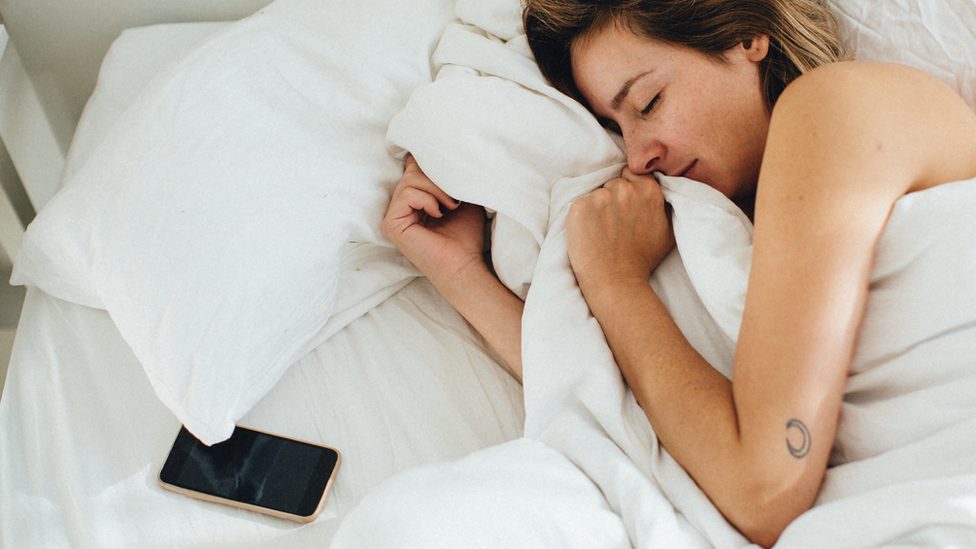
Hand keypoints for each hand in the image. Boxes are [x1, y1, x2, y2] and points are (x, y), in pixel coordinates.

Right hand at [382, 155, 487, 285]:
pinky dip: (428, 200)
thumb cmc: (466, 235)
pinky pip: (407, 194)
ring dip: (436, 190)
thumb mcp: (461, 195)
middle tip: (455, 199)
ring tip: (450, 207)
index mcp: (413, 200)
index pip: (414, 167)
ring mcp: (393, 216)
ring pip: (410, 180)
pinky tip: (439, 215)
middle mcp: (400, 207)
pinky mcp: (391, 224)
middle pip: (412, 170)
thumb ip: (449, 175)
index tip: (452, 175)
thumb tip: (442, 150)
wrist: (465, 264)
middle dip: (437, 178)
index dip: (432, 166)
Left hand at [566, 167, 674, 301]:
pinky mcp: (580, 206)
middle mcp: (625, 190)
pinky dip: (582, 216)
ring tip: (602, 231)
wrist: (616, 280)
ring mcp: (601, 197)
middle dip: (613, 198)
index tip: (625, 207)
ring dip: (597, 207)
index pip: (632, 173)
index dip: (628, 189)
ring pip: (596, 193)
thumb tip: (663, 187)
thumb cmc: (642, 259)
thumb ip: (665, 203)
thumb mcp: (668, 229)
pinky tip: (590, 233)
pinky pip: (580, 204)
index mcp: (649, 191)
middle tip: (614, 224)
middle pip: (613, 183)